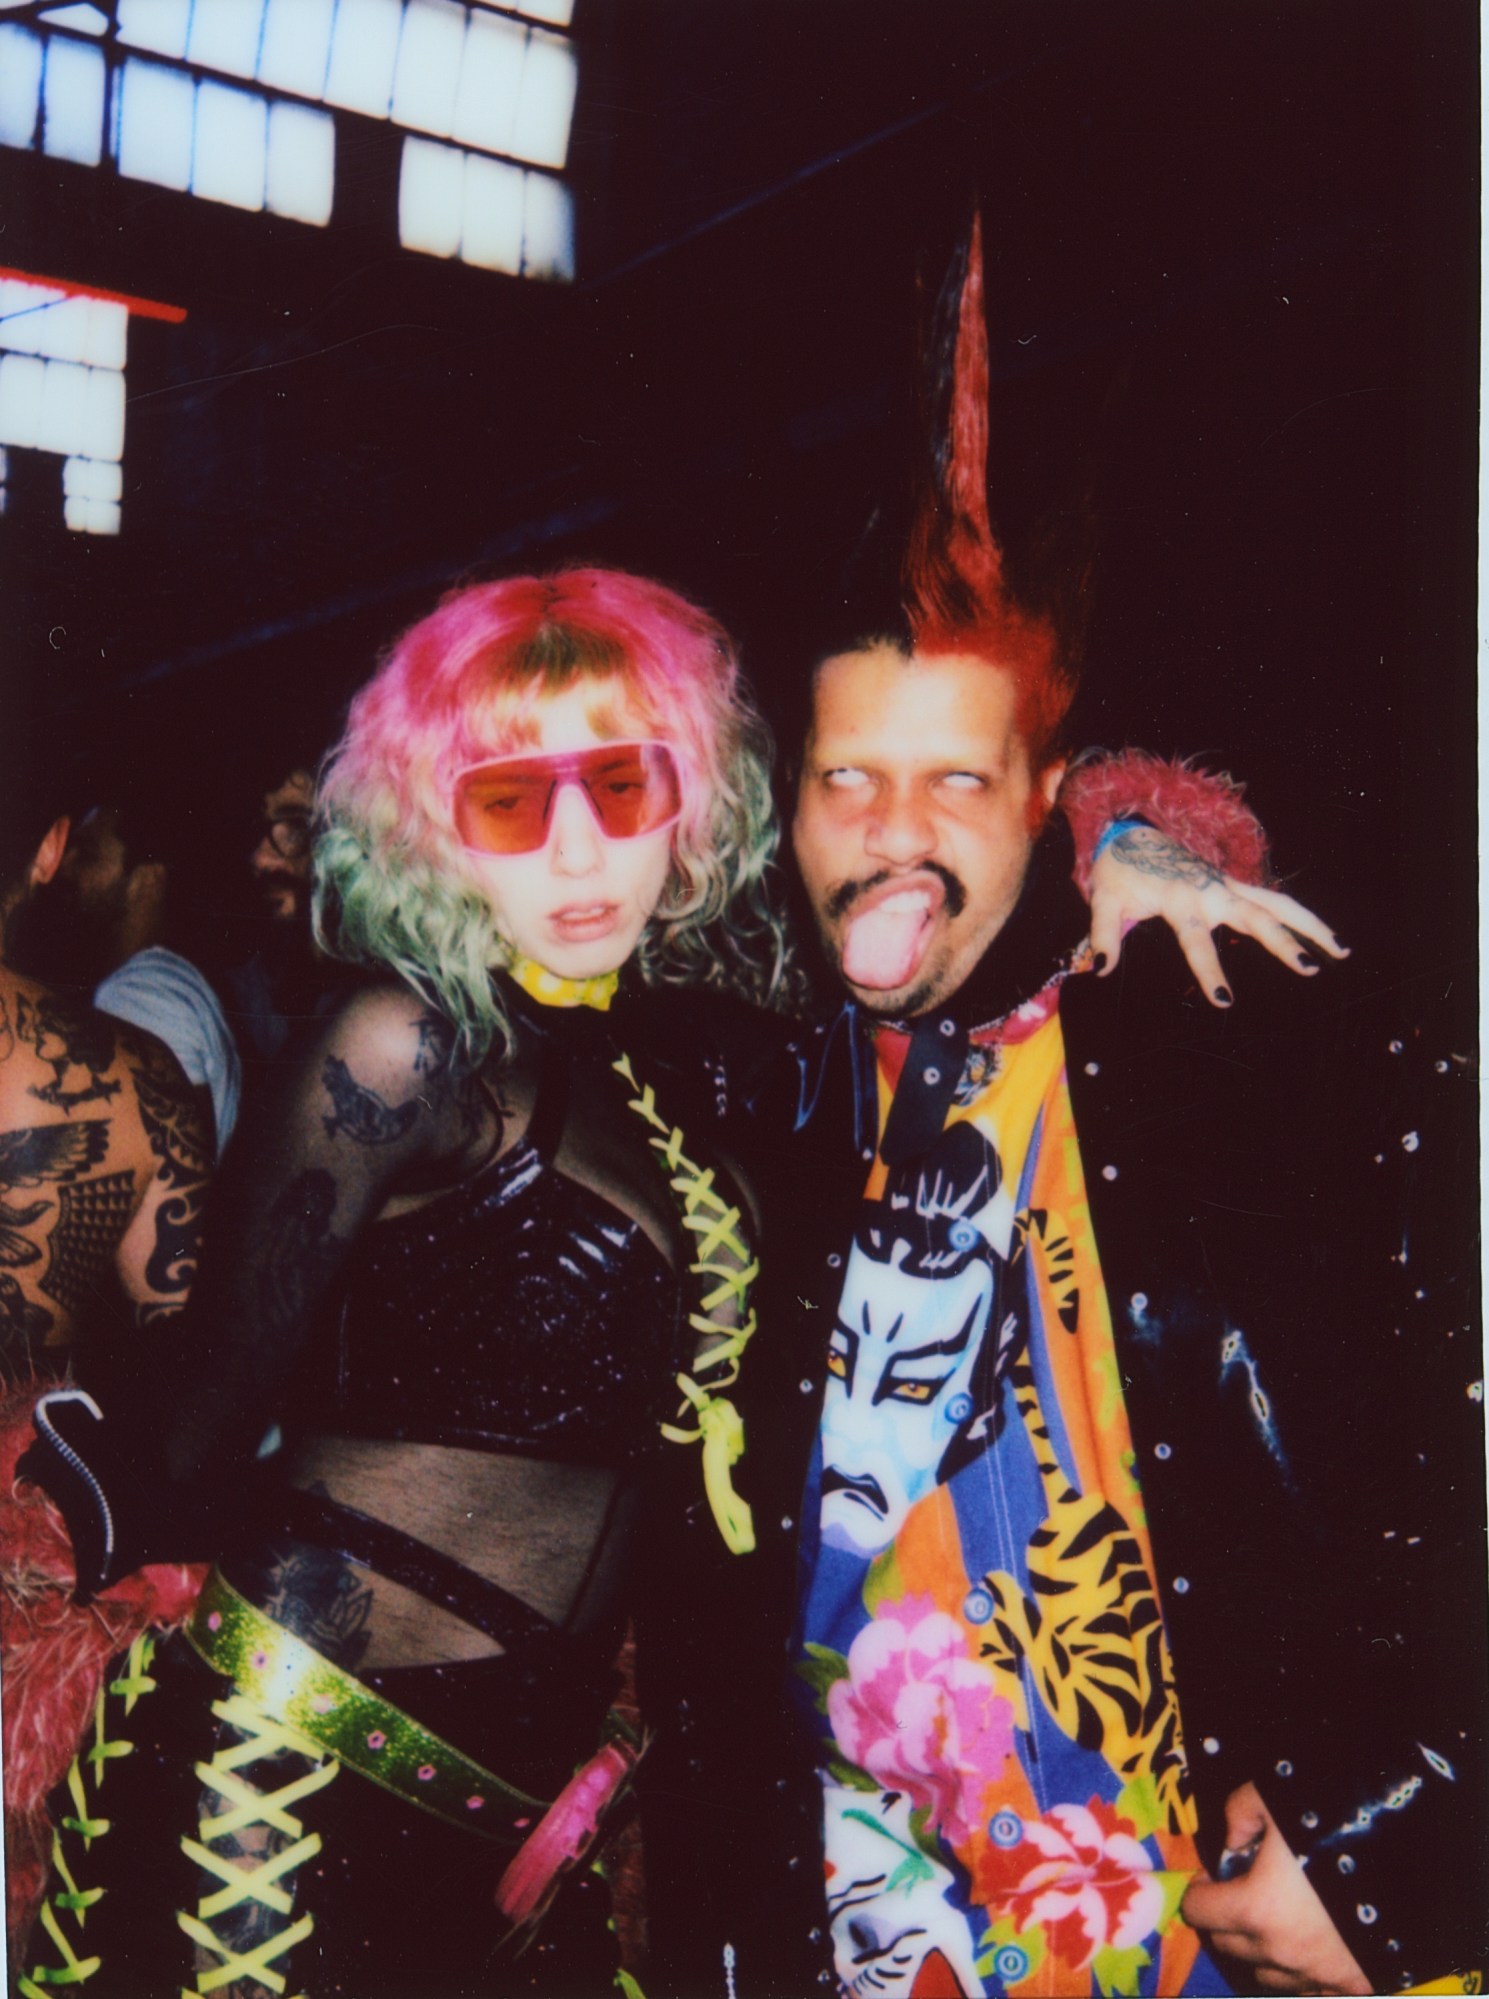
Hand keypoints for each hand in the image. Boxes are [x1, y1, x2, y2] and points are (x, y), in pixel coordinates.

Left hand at [1089, 826, 1347, 1006]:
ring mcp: (1227, 885)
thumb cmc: (1118, 870)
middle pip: (1254, 917)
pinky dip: (1299, 915)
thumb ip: (1102, 934)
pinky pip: (1273, 899)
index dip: (1209, 969)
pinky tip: (1326, 936)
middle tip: (1308, 969)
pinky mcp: (1233, 885)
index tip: (1225, 1000)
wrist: (1130, 833)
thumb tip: (1099, 967)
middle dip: (1281, 943)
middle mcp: (1211, 890)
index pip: (1198, 938)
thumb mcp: (1103, 899)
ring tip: (1340, 950)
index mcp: (1179, 897)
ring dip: (1309, 924)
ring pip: (1276, 904)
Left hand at [1183, 1782, 1372, 1993]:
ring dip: (1259, 1949)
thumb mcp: (1275, 1798)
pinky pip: (1310, 1989)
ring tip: (1278, 1916)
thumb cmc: (1335, 1826)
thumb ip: (1240, 1812)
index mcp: (1255, 1910)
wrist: (1412, 1865)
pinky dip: (1301, 1972)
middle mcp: (1280, 1953)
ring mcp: (1318, 1976)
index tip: (1215, 1872)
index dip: (1200, 1887)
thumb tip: (1230, 1838)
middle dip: (1225, 1917)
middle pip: (1227, 1944)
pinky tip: (1312, 1944)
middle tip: (1243, 1889)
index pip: (1198, 1911)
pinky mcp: (1352, 1985)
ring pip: (1265, 1974)